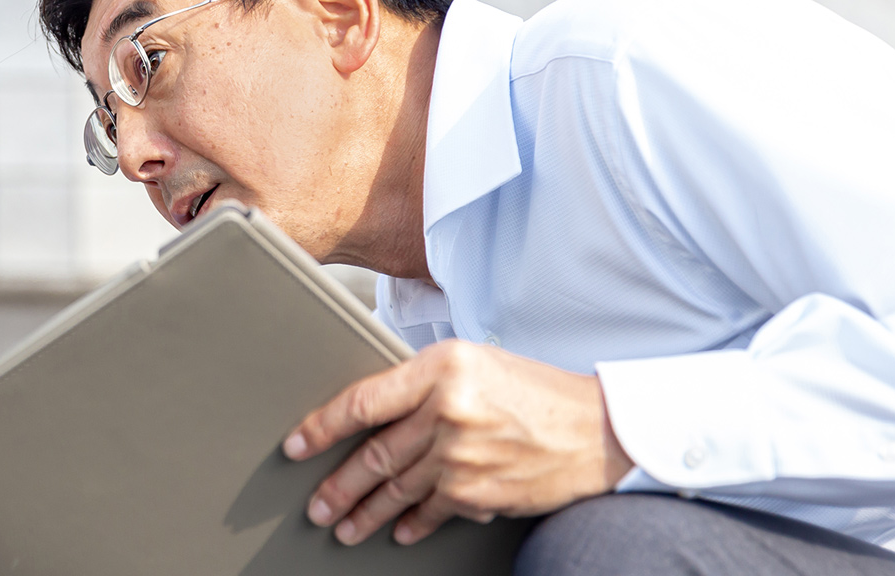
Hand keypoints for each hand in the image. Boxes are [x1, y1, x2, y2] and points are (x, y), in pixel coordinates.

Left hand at [283, 340, 632, 545]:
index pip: (363, 400)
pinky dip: (410, 524)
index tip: (296, 444)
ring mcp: (461, 455)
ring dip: (364, 513)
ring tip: (343, 525)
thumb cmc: (534, 391)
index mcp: (440, 368)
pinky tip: (396, 532)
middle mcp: (447, 410)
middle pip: (373, 455)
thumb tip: (371, 412)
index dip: (322, 426)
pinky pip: (430, 512)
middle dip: (338, 486)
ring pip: (396, 490)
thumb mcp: (474, 363)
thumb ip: (423, 383)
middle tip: (316, 504)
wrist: (598, 430)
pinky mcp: (477, 492)